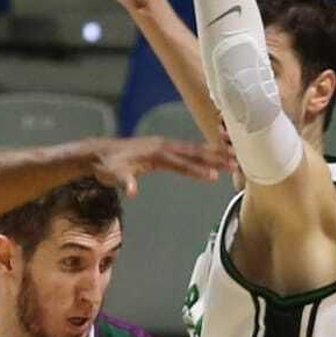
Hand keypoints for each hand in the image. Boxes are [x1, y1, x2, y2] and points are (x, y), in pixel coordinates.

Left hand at [81, 135, 223, 198]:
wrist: (99, 153)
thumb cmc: (108, 166)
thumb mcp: (114, 175)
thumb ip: (125, 182)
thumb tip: (132, 191)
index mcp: (156, 153)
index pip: (181, 163)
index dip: (197, 170)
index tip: (214, 176)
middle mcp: (163, 146)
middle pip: (194, 152)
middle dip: (215, 158)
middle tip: (236, 162)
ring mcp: (164, 145)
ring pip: (194, 149)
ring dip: (214, 153)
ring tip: (233, 156)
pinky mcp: (163, 148)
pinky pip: (187, 149)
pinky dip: (202, 152)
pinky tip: (214, 154)